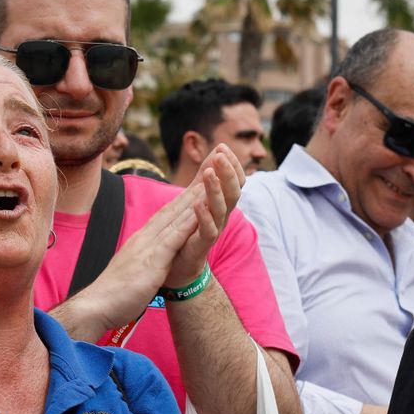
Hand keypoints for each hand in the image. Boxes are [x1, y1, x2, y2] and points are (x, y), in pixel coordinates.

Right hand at [69, 183, 200, 331]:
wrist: (96, 307)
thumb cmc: (112, 295)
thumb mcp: (131, 271)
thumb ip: (140, 261)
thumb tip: (145, 260)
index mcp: (140, 242)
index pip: (163, 216)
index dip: (180, 201)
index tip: (194, 188)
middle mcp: (144, 239)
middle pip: (170, 210)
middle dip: (189, 192)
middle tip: (205, 175)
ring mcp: (147, 248)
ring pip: (173, 219)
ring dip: (192, 202)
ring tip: (208, 185)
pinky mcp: (151, 262)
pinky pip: (172, 240)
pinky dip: (186, 225)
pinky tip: (198, 214)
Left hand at [165, 145, 242, 287]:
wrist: (179, 267)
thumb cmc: (190, 229)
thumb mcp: (199, 197)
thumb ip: (207, 175)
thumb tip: (218, 148)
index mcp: (221, 204)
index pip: (234, 181)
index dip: (231, 164)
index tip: (223, 146)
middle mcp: (222, 216)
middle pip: (232, 191)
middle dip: (228, 172)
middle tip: (220, 155)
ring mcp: (214, 231)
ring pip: (222, 208)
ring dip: (215, 189)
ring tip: (208, 173)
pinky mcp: (202, 245)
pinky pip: (208, 230)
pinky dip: (203, 216)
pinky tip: (197, 203)